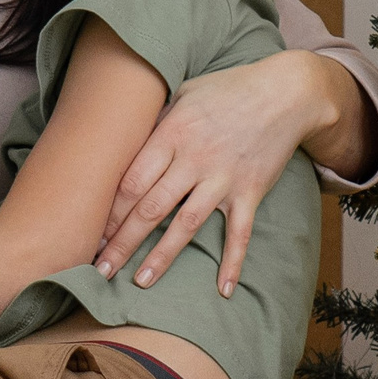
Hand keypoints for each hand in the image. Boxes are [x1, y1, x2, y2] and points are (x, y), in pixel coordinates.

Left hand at [94, 50, 330, 296]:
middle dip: (122, 241)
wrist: (287, 92)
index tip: (90, 232)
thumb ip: (157, 121)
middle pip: (151, 207)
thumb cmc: (229, 89)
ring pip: (187, 224)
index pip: (132, 180)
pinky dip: (233, 261)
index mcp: (173, 133)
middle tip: (99, 269)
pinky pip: (240, 232)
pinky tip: (224, 289)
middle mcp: (195, 159)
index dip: (109, 211)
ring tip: (141, 281)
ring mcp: (224, 178)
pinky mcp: (250, 191)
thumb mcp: (184, 93)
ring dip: (162, 255)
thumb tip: (127, 141)